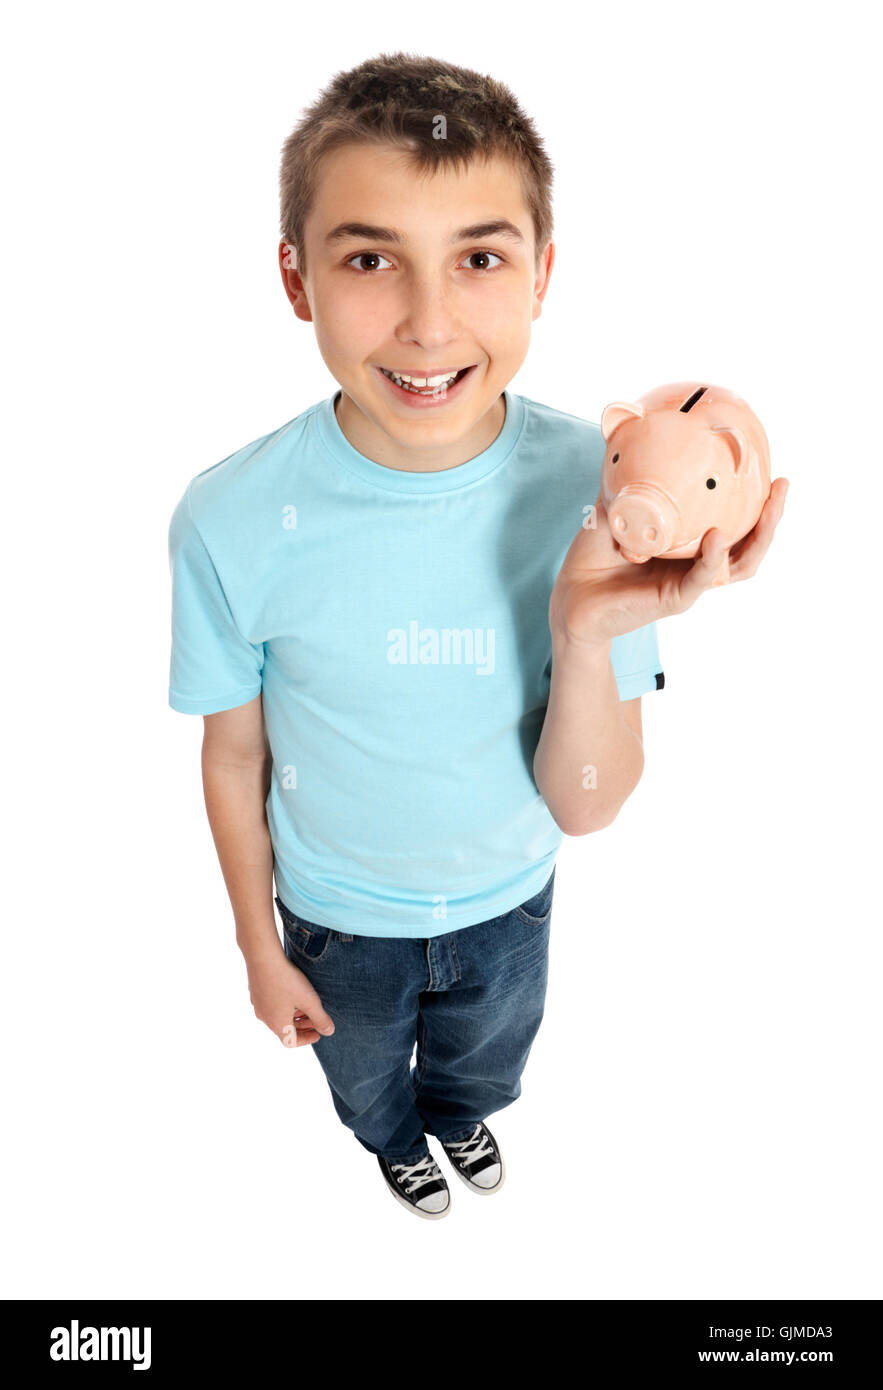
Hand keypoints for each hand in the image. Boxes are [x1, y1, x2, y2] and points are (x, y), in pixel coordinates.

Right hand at [247, 952, 335, 1046]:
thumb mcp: (310, 1001)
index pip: (291, 1042)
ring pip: (278, 1016)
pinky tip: (292, 992)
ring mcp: (258, 1005)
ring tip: (307, 1005)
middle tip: (316, 1019)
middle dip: (303, 1026)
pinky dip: (284, 1005)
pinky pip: (271, 1005)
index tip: (318, 1033)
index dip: (307, 1039)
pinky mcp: (256, 992)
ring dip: (293, 1015)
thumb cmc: (287, 981)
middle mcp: (265, 1018)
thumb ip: (320, 1018)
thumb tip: (328, 1032)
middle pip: (285, 1029)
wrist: (263, 957)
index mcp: (277, 1024)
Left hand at [550, 477, 789, 648]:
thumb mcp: (616, 510)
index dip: (756, 502)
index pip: (736, 523)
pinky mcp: (675, 599)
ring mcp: (690, 583)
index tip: (770, 471)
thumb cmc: (595, 556)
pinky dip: (713, 559)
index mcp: (690, 544)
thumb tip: (633, 440)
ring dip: (759, 536)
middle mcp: (697, 564)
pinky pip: (702, 579)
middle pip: (750, 545)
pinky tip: (719, 538)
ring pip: (738, 565)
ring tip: (771, 508)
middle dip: (772, 516)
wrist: (572, 595)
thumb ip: (630, 483)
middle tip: (783, 485)